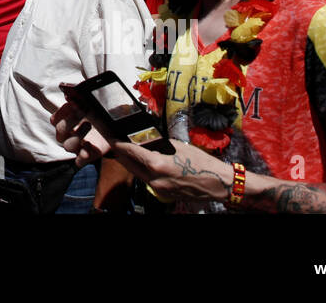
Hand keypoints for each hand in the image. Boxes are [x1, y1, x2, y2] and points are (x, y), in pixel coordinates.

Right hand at [49, 92, 113, 165]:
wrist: (116, 129)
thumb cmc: (99, 114)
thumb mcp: (91, 102)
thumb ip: (79, 97)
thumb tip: (68, 92)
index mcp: (66, 122)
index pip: (55, 119)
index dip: (62, 112)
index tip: (73, 103)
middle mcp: (69, 135)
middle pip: (60, 131)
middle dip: (70, 120)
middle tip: (83, 111)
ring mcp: (77, 146)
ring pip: (67, 146)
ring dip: (77, 135)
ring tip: (89, 124)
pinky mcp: (88, 156)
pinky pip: (79, 161)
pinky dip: (83, 156)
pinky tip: (89, 147)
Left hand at [106, 138, 232, 203]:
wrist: (218, 183)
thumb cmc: (201, 162)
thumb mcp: (177, 147)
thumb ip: (157, 144)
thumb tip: (142, 139)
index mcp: (157, 164)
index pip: (129, 151)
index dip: (116, 141)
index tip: (108, 133)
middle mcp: (154, 179)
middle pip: (128, 163)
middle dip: (119, 151)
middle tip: (112, 138)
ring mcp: (158, 188)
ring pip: (136, 172)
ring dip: (129, 160)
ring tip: (125, 148)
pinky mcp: (162, 194)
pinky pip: (146, 179)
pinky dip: (141, 169)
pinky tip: (141, 161)